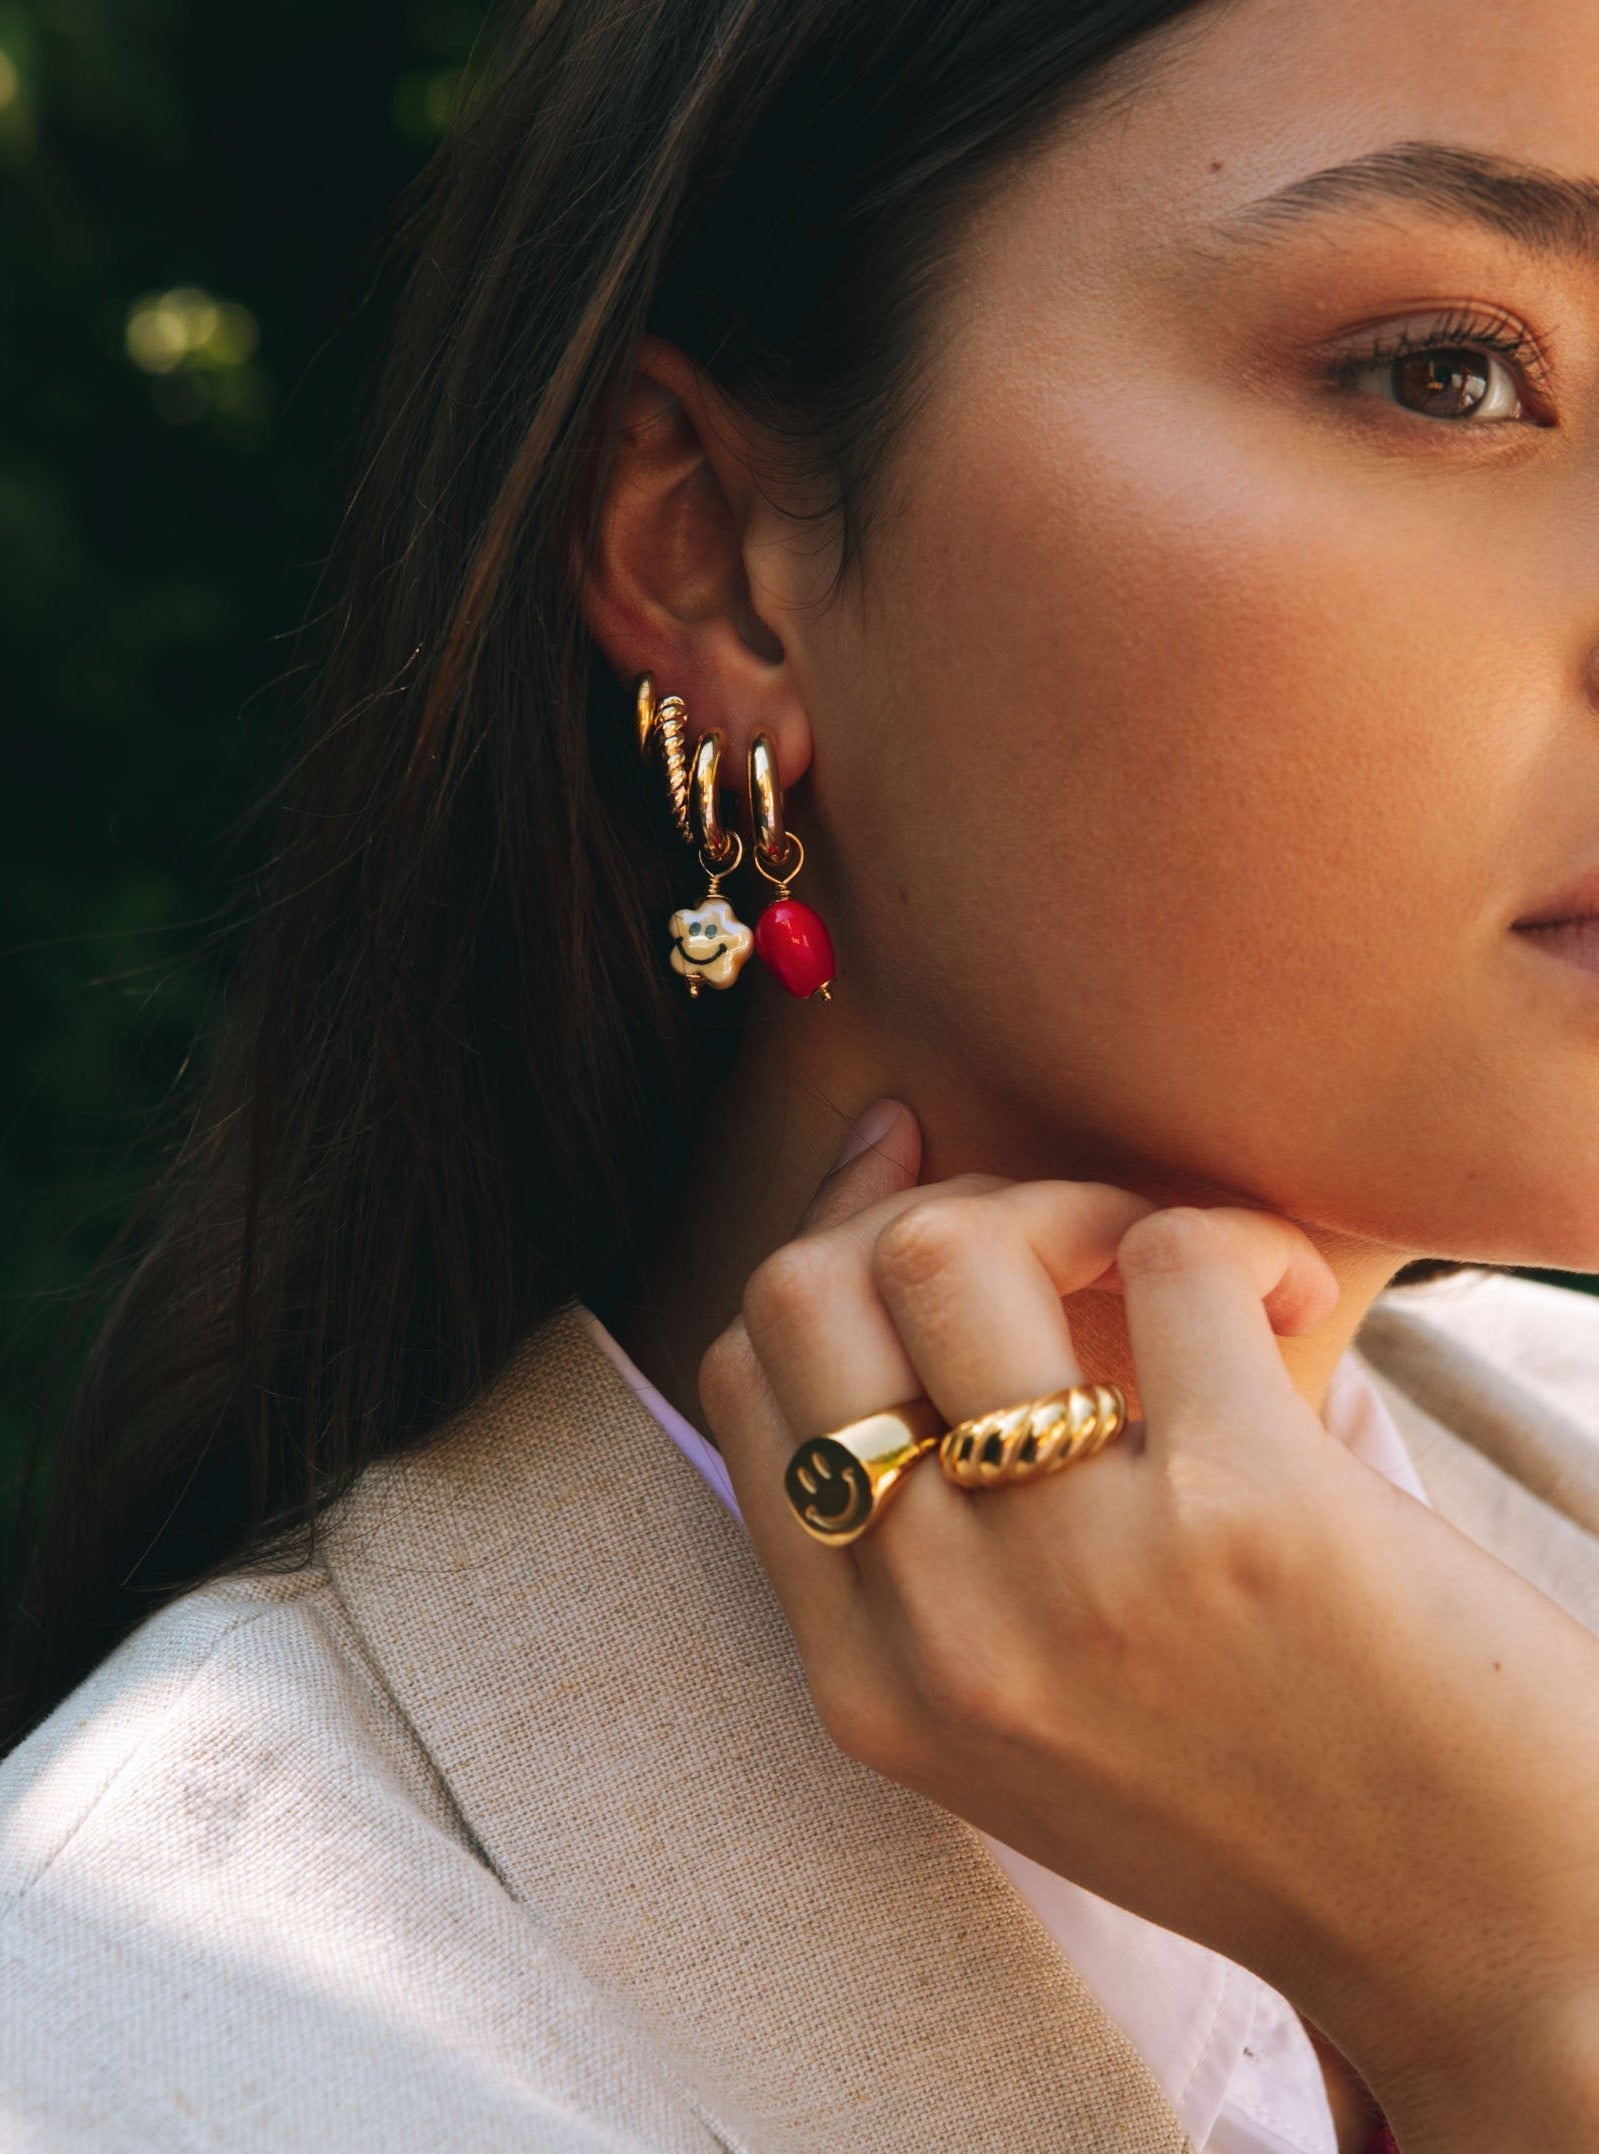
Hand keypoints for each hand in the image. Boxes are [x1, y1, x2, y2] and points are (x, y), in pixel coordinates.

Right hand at [698, 1100, 1598, 2151]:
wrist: (1477, 1927)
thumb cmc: (1259, 1788)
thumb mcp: (1019, 1715)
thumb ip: (928, 1542)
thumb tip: (886, 1252)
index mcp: (876, 1688)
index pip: (747, 1378)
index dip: (824, 1242)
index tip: (914, 1182)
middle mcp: (947, 1638)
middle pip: (805, 1293)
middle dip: (927, 1210)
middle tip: (1064, 1241)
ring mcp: (1085, 1578)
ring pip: (950, 1251)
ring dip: (1074, 1205)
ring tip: (1173, 1268)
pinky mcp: (1246, 1513)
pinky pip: (1170, 1251)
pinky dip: (1238, 1236)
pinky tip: (1293, 1303)